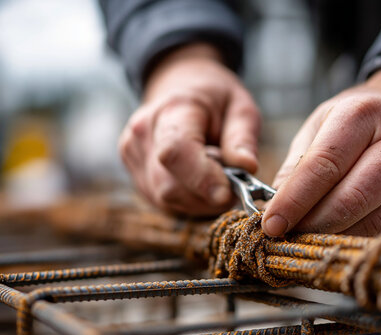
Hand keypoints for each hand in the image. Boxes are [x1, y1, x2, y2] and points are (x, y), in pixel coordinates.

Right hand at [119, 43, 260, 214]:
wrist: (179, 86)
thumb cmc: (213, 99)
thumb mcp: (240, 107)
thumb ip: (243, 138)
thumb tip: (247, 168)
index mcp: (173, 109)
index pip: (176, 152)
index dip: (201, 179)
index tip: (227, 194)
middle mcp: (143, 133)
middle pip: (169, 185)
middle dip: (207, 195)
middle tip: (234, 182)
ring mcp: (132, 154)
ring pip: (166, 199)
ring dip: (200, 200)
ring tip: (215, 175)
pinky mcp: (134, 172)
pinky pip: (163, 201)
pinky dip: (188, 200)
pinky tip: (199, 180)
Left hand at [262, 70, 380, 235]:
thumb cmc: (354, 122)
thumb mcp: (319, 127)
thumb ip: (296, 167)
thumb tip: (275, 212)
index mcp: (362, 114)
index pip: (324, 165)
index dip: (295, 200)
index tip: (272, 224)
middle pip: (352, 198)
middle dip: (314, 225)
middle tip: (288, 237)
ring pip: (373, 220)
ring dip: (334, 237)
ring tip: (308, 240)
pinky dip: (356, 238)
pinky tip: (335, 238)